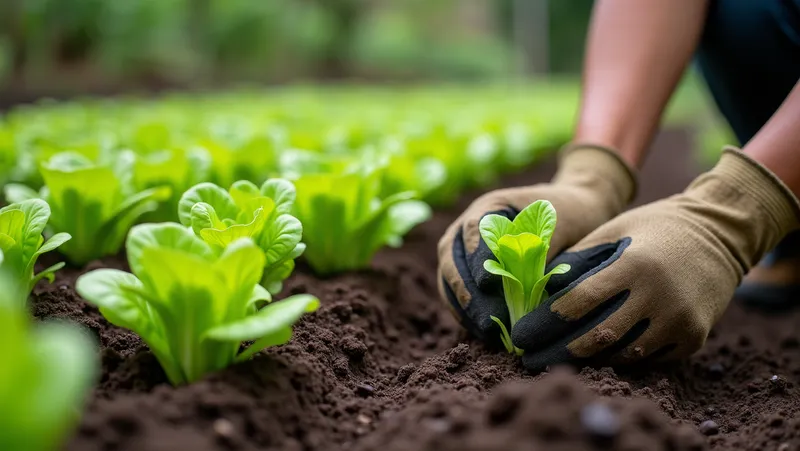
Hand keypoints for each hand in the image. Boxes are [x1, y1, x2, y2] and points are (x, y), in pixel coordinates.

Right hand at [437, 145, 635, 344]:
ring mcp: (462, 254)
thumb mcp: (562, 227)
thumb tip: (527, 284)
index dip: (477, 257)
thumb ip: (541, 250)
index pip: (473, 230)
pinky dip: (467, 315)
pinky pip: (456, 297)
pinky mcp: (466, 277)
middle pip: (452, 259)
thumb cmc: (571, 217)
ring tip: (488, 332)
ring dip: (464, 308)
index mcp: (489, 208)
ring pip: (448, 281)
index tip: (488, 282)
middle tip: (487, 320)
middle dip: (467, 292)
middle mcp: (467, 229)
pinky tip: (487, 333)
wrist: (574, 216)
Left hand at [513, 148, 799, 369]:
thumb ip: (578, 259)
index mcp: (633, 264)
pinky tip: (597, 356)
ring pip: (623, 354)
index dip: (546, 322)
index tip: (520, 336)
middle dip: (558, 352)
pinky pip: (649, 360)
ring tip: (557, 358)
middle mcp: (659, 296)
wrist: (720, 233)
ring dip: (588, 359)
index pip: (580, 301)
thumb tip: (539, 291)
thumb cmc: (653, 228)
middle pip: (598, 336)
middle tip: (528, 359)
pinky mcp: (693, 338)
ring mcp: (680, 321)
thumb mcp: (613, 230)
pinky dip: (621, 358)